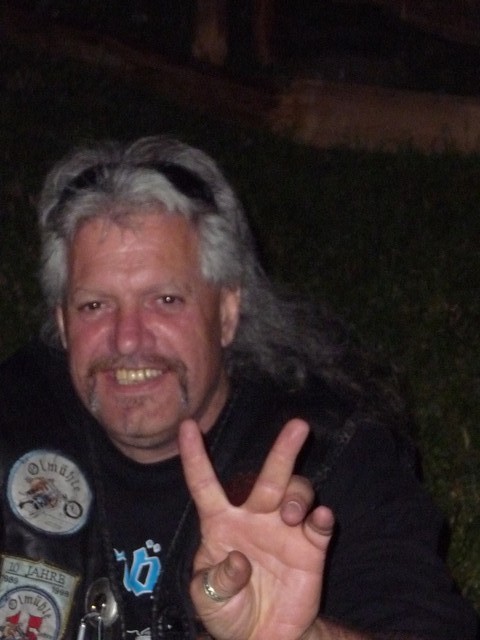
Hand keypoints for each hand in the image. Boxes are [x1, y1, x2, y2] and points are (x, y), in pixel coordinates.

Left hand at [178, 418, 334, 639]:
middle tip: (299, 426)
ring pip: (297, 492)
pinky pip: (320, 525)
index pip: (205, 484)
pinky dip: (322, 518)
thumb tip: (238, 561)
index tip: (187, 426)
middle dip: (284, 449)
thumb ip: (216, 580)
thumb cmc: (228, 611)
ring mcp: (285, 530)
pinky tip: (320, 519)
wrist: (263, 637)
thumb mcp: (207, 599)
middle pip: (269, 475)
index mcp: (221, 523)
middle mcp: (255, 517)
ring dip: (298, 495)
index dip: (195, 456)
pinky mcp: (311, 548)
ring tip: (292, 514)